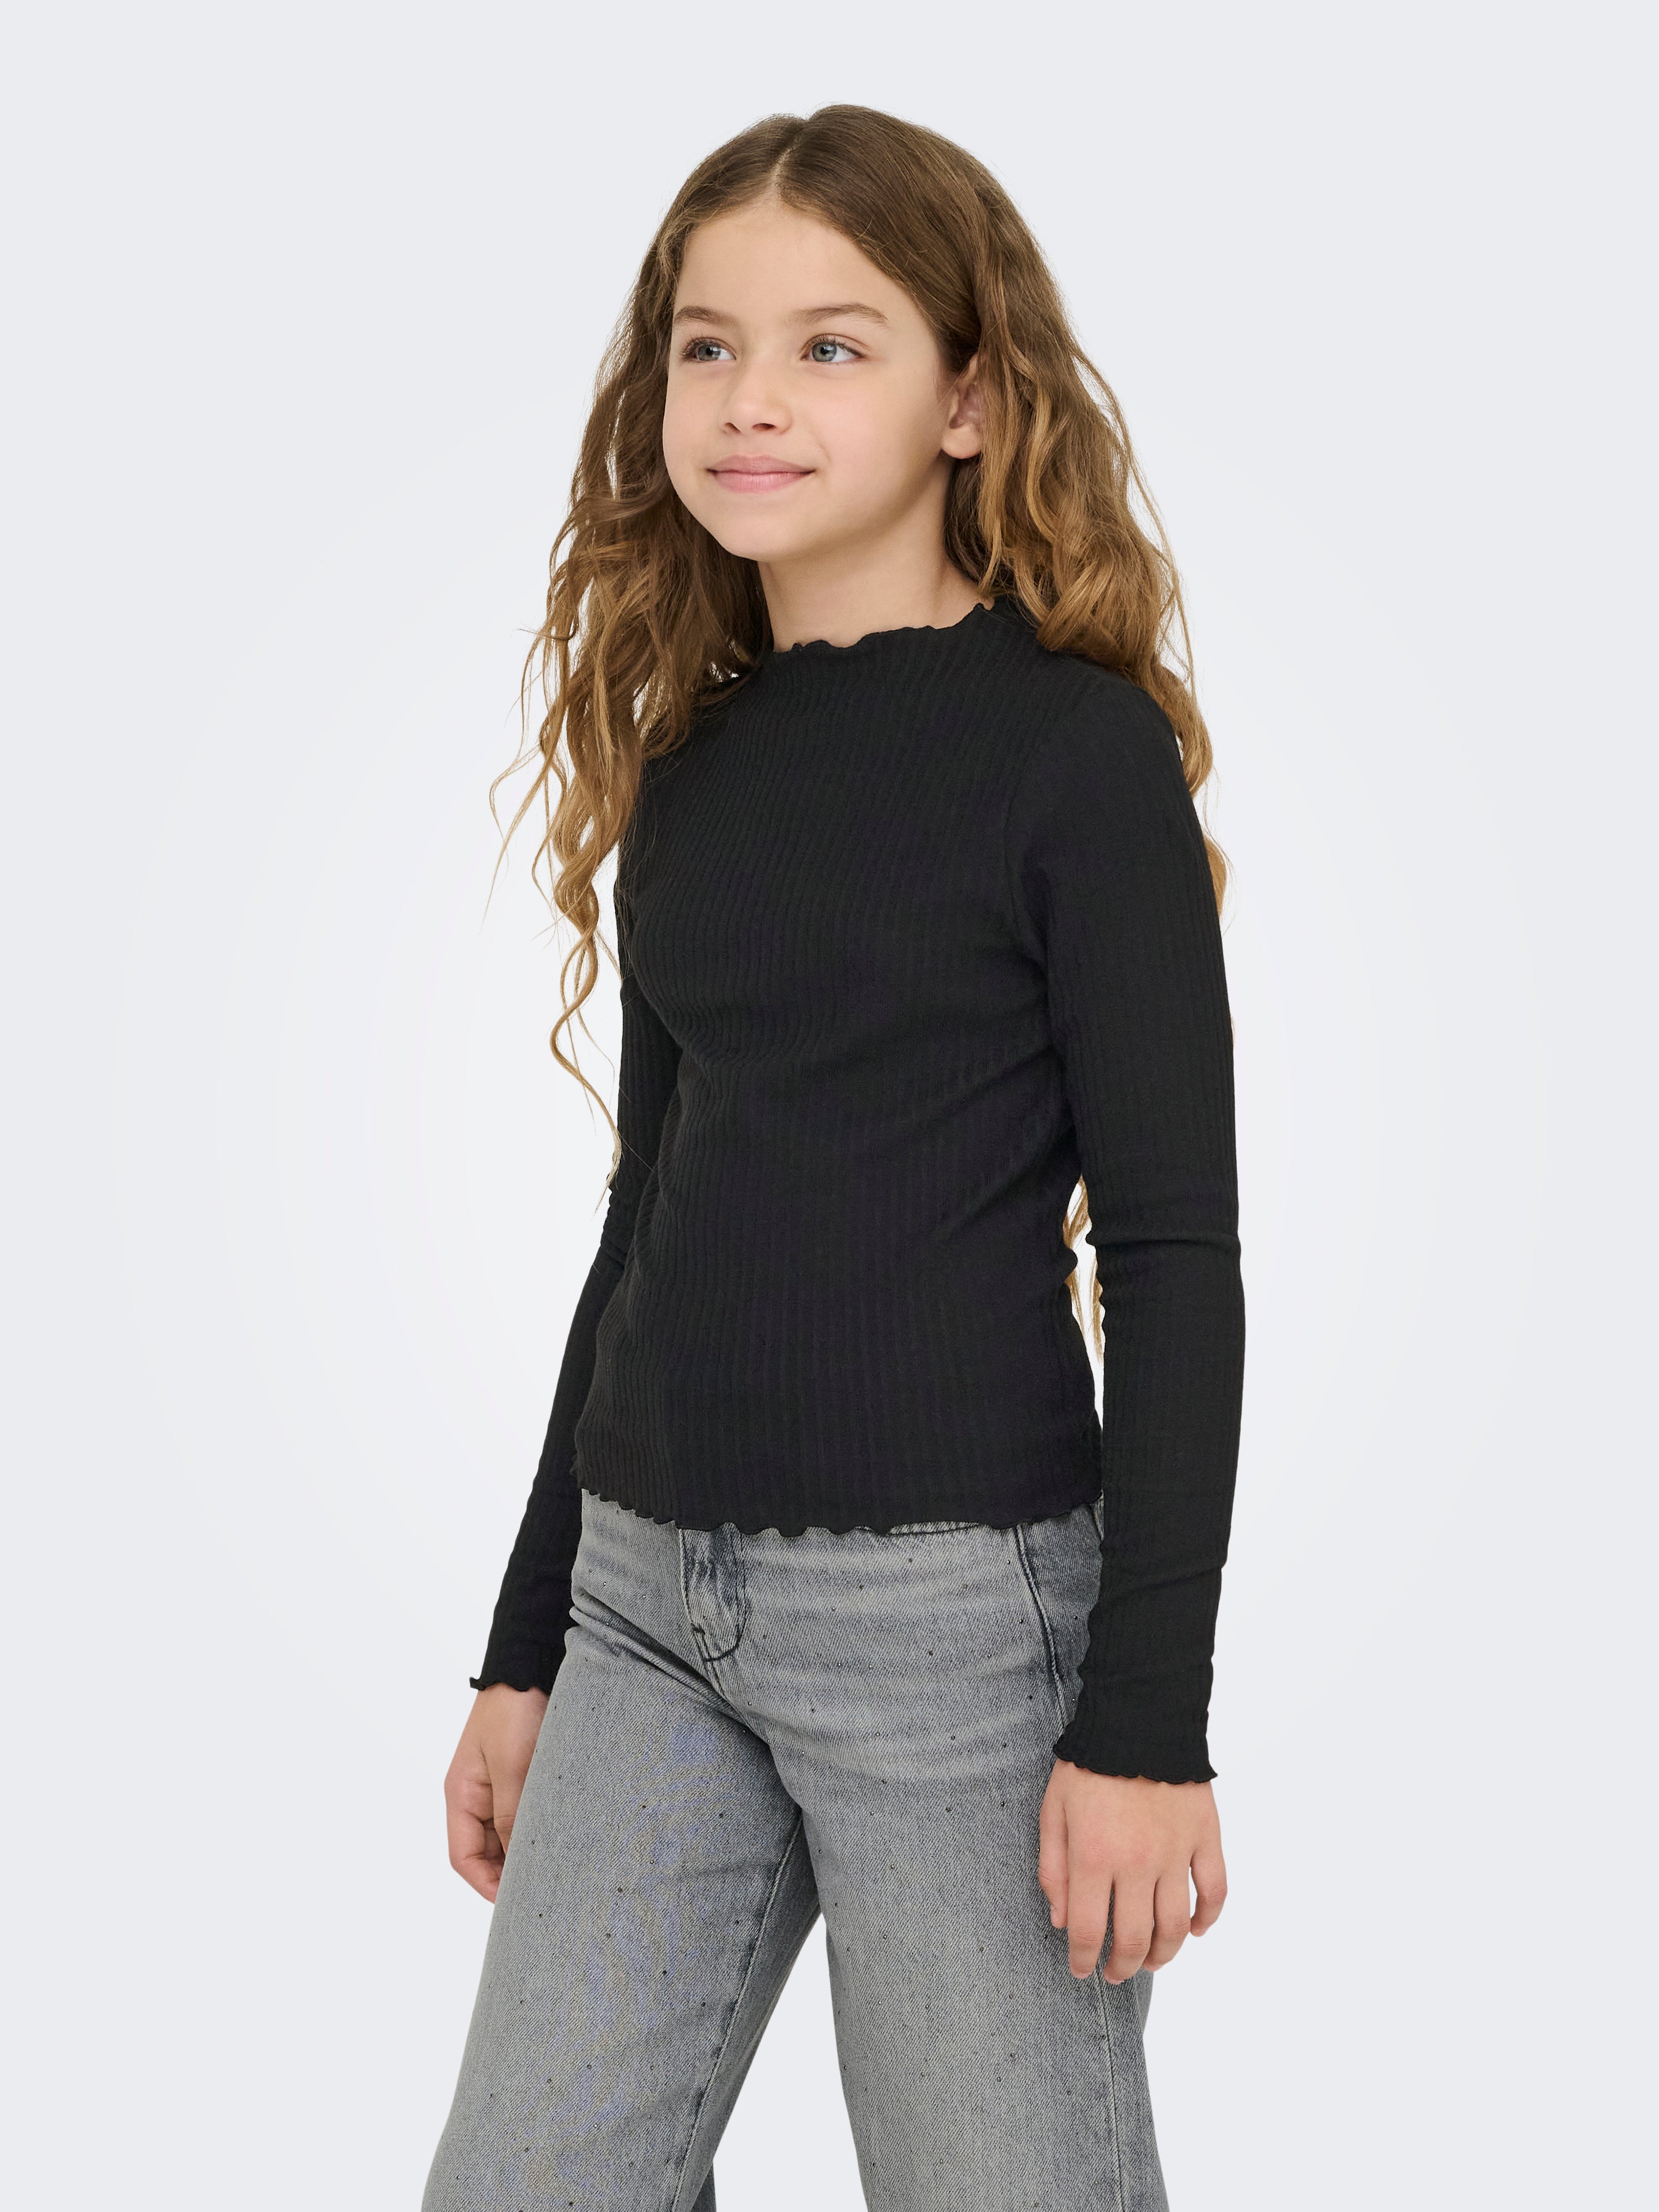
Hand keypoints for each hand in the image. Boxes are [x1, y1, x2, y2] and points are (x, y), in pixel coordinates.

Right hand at [444, 1683, 549, 1901]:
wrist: (530, 1663)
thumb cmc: (514, 1709)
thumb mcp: (512, 1766)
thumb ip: (511, 1814)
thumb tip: (519, 1861)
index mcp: (461, 1795)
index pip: (463, 1858)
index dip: (486, 1885)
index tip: (515, 1903)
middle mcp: (477, 1794)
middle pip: (486, 1851)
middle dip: (509, 1875)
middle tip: (544, 1894)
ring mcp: (500, 1784)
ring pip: (508, 1833)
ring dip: (527, 1850)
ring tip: (558, 1871)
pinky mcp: (524, 1773)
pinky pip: (526, 1812)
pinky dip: (539, 1828)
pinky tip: (564, 1838)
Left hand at [1038, 1764, 1226, 1981]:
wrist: (1139, 1718)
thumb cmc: (1089, 1764)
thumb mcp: (1053, 1811)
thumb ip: (1053, 1868)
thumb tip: (1062, 1920)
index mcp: (1094, 1857)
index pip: (1089, 1930)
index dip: (1083, 1959)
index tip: (1081, 1970)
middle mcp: (1137, 1863)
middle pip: (1134, 1938)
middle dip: (1123, 1966)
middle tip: (1117, 1973)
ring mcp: (1176, 1853)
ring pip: (1175, 1925)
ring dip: (1164, 1954)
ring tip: (1151, 1962)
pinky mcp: (1205, 1838)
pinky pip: (1214, 1890)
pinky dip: (1207, 1918)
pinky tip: (1194, 1930)